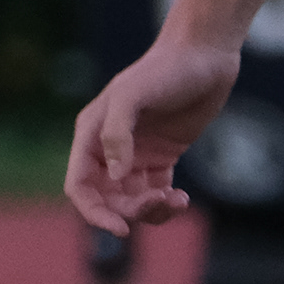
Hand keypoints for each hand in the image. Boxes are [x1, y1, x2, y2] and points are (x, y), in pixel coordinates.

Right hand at [64, 34, 241, 233]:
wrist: (204, 55)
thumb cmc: (165, 69)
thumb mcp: (134, 94)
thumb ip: (116, 133)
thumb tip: (114, 176)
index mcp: (92, 134)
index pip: (80, 185)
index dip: (94, 212)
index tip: (121, 228)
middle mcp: (109, 148)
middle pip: (107, 199)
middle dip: (131, 210)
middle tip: (159, 201)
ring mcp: (135, 154)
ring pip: (132, 201)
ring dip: (151, 211)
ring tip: (176, 202)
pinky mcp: (161, 157)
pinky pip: (156, 194)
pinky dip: (166, 204)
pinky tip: (182, 199)